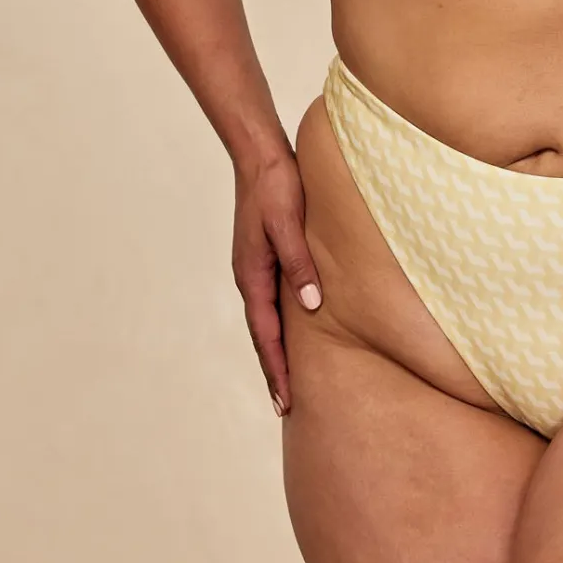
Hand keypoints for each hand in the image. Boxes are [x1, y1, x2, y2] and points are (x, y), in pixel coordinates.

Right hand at [231, 150, 322, 416]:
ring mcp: (255, 267)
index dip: (277, 368)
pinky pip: (271, 301)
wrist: (260, 155)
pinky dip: (278, 325)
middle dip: (274, 370)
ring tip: (287, 379)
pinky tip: (292, 330)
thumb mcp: (288, 223)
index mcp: (253, 274)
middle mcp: (250, 276)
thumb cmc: (276, 186)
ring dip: (275, 350)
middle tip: (285, 407)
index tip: (286, 401)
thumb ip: (299, 263)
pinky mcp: (265, 256)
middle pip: (262, 334)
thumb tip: (311, 305)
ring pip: (265, 319)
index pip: (266, 334)